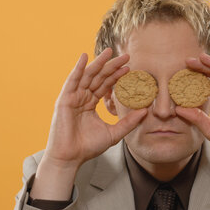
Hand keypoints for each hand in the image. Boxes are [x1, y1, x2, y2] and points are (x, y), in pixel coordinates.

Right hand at [43, 47, 146, 170]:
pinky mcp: (64, 100)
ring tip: (110, 52)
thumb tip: (145, 111)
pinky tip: (84, 57)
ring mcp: (73, 97)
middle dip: (112, 66)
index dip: (117, 76)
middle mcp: (82, 97)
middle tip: (126, 55)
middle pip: (99, 77)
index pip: (106, 85)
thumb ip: (128, 122)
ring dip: (98, 63)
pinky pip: (72, 81)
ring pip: (88, 75)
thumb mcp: (114, 133)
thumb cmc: (88, 147)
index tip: (130, 68)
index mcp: (91, 103)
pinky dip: (78, 68)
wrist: (70, 158)